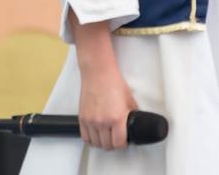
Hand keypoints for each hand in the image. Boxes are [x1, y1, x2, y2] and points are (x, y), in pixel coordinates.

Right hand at [68, 11, 136, 150]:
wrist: (98, 73)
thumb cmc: (113, 83)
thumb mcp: (129, 99)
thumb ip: (132, 113)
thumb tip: (135, 122)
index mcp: (116, 118)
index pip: (119, 143)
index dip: (123, 144)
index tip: (124, 141)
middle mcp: (102, 122)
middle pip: (107, 145)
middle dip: (113, 144)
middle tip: (116, 139)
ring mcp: (91, 121)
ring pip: (96, 143)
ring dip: (102, 143)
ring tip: (107, 137)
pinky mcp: (82, 118)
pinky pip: (85, 137)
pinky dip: (91, 139)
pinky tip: (96, 136)